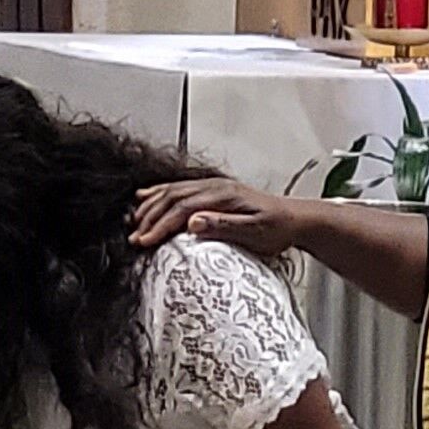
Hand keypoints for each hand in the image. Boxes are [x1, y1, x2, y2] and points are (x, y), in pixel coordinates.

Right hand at [131, 177, 300, 256]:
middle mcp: (215, 187)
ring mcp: (213, 187)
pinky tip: (146, 197)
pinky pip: (180, 189)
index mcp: (223, 196)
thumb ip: (224, 226)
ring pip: (172, 191)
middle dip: (149, 217)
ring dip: (150, 205)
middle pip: (172, 198)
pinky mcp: (212, 191)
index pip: (182, 208)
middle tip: (134, 237)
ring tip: (133, 222)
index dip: (161, 225)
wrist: (295, 218)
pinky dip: (159, 193)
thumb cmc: (278, 228)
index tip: (145, 241)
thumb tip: (193, 222)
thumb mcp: (255, 232)